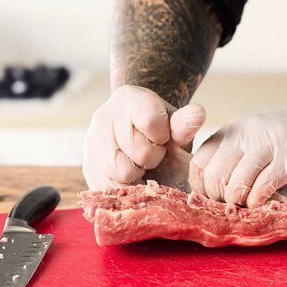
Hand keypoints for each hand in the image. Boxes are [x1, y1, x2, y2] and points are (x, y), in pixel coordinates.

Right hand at [83, 85, 205, 189]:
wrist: (139, 135)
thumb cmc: (164, 132)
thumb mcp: (177, 126)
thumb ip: (185, 124)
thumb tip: (198, 114)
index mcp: (130, 98)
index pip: (151, 122)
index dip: (162, 137)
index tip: (162, 138)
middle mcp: (104, 116)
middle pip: (136, 152)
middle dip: (151, 158)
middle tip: (153, 154)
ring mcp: (91, 141)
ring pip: (119, 173)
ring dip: (137, 175)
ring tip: (141, 165)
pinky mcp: (88, 166)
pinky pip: (107, 187)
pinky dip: (124, 188)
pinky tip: (132, 178)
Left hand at [189, 92, 286, 207]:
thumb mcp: (257, 137)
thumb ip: (236, 156)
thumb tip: (214, 190)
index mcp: (234, 129)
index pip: (200, 162)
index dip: (202, 187)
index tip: (215, 200)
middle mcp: (246, 134)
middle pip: (214, 176)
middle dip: (219, 199)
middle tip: (232, 207)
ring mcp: (267, 145)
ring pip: (235, 184)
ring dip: (239, 203)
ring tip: (249, 206)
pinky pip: (262, 188)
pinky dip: (258, 202)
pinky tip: (264, 203)